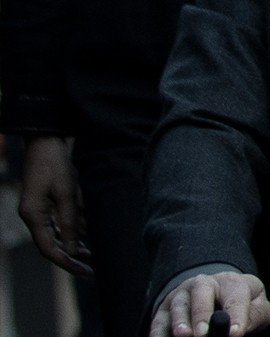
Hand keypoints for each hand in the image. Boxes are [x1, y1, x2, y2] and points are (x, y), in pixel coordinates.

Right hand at [15, 135, 84, 275]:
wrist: (47, 139)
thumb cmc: (55, 162)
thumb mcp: (67, 192)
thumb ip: (70, 220)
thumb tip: (73, 250)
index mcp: (33, 215)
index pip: (48, 248)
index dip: (66, 262)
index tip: (85, 271)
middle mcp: (34, 215)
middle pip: (53, 244)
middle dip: (73, 258)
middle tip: (93, 269)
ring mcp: (40, 208)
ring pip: (59, 234)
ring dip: (76, 244)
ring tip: (97, 256)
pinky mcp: (48, 200)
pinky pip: (62, 221)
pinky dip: (76, 228)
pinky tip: (92, 234)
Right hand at [156, 269, 269, 334]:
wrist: (217, 294)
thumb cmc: (240, 305)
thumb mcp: (256, 306)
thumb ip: (255, 315)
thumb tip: (236, 330)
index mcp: (232, 282)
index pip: (237, 295)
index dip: (237, 314)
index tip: (235, 333)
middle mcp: (205, 284)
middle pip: (201, 291)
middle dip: (202, 313)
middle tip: (202, 333)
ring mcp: (182, 295)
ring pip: (179, 304)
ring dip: (179, 321)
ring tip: (183, 335)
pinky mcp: (164, 309)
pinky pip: (159, 320)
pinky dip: (159, 331)